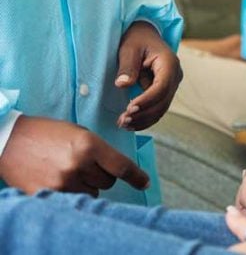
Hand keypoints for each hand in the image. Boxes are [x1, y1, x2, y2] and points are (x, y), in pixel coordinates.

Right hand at [0, 116, 148, 195]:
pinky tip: (59, 179)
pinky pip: (72, 201)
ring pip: (91, 193)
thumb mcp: (78, 132)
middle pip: (108, 182)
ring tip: (68, 171)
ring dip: (86, 186)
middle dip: (102, 176)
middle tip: (85, 165)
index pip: (121, 167)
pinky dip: (71, 193)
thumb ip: (97, 150)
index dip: (136, 177)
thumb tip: (116, 168)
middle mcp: (78, 165)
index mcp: (89, 145)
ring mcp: (62, 182)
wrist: (9, 141)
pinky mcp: (47, 194)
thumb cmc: (47, 133)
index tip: (144, 183)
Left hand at [115, 21, 181, 129]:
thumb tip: (123, 85)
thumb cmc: (136, 39)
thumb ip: (127, 66)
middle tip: (122, 121)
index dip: (147, 100)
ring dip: (144, 119)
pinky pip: (158, 108)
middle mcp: (175, 75)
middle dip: (143, 114)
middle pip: (163, 101)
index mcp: (169, 63)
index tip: (128, 109)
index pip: (162, 87)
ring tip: (123, 124)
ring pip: (162, 108)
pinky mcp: (165, 91)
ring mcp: (172, 84)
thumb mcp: (129, 48)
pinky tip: (131, 124)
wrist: (144, 35)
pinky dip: (146, 118)